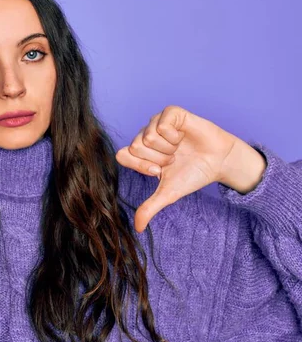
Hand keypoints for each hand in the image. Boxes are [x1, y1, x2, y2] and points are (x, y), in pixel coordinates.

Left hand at [115, 105, 240, 232]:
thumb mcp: (168, 193)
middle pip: (136, 146)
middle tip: (173, 159)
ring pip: (148, 136)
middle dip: (159, 158)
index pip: (123, 155)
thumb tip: (138, 228)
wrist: (219, 162)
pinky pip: (162, 123)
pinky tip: (183, 137)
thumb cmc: (192, 174)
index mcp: (139, 152)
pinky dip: (175, 135)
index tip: (159, 171)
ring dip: (169, 148)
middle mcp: (145, 135)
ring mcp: (157, 122)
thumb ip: (150, 207)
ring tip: (179, 149)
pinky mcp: (172, 113)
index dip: (142, 165)